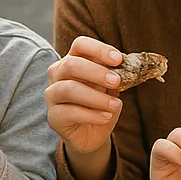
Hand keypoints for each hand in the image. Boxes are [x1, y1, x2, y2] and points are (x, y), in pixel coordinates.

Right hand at [45, 36, 124, 157]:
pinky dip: (92, 115)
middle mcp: (58, 74)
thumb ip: (114, 76)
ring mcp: (52, 95)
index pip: (80, 45)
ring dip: (96, 97)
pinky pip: (69, 112)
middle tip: (117, 81)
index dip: (98, 49)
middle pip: (71, 64)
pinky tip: (105, 117)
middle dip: (96, 72)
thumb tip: (128, 66)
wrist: (91, 134)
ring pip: (68, 89)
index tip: (118, 59)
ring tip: (115, 104)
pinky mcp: (53, 116)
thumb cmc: (100, 105)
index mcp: (73, 60)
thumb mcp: (110, 88)